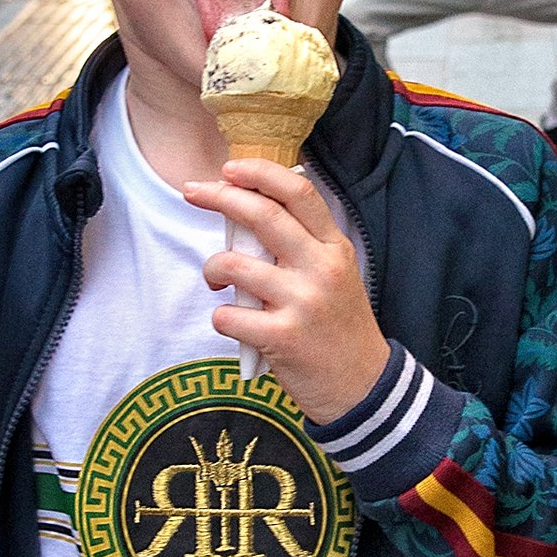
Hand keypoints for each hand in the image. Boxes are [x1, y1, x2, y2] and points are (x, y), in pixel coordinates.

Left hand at [184, 160, 390, 424]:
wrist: (363, 386)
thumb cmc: (339, 328)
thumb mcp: (337, 275)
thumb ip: (304, 244)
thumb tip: (251, 210)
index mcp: (335, 247)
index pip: (299, 192)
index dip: (260, 173)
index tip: (229, 169)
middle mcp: (322, 268)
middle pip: (263, 215)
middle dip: (220, 197)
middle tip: (193, 192)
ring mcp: (303, 303)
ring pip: (234, 265)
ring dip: (212, 268)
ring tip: (214, 279)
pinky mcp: (282, 338)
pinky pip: (228, 315)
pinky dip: (220, 316)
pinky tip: (232, 322)